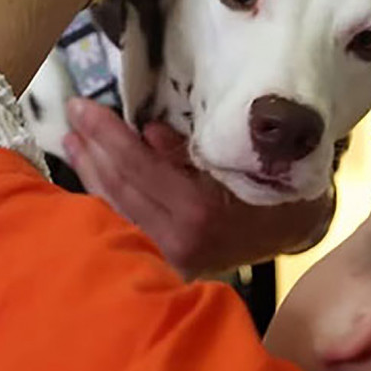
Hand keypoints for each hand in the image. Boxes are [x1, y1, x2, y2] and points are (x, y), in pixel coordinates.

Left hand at [62, 99, 334, 279]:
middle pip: (119, 189)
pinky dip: (105, 197)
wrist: (298, 233)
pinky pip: (126, 225)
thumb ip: (188, 150)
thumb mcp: (241, 158)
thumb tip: (145, 132)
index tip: (82, 106)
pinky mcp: (167, 264)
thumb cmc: (276, 188)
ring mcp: (170, 258)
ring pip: (115, 210)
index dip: (106, 134)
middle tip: (72, 114)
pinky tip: (92, 175)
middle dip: (92, 148)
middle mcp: (177, 240)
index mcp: (198, 212)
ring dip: (90, 173)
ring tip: (73, 141)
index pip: (137, 166)